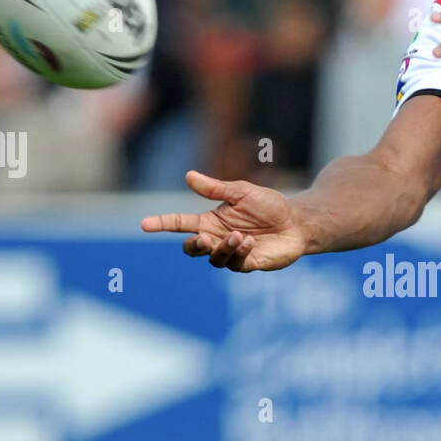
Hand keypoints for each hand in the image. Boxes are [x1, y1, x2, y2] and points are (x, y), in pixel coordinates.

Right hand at [141, 169, 307, 271]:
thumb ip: (215, 189)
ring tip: (239, 236)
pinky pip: (235, 264)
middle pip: (192, 248)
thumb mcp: (241, 191)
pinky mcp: (248, 264)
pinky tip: (249, 241)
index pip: (180, 223)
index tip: (144, 224)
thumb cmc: (269, 205)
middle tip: (203, 237)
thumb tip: (188, 176)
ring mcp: (232, 254)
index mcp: (211, 220)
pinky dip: (239, 253)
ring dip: (223, 248)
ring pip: (213, 258)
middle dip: (194, 245)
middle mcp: (218, 238)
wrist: (296, 222)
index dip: (162, 223)